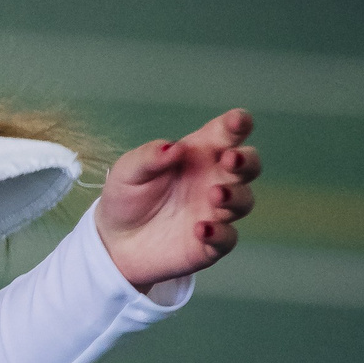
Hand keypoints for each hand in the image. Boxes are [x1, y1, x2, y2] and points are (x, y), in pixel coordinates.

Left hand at [96, 110, 258, 292]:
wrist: (115, 241)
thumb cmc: (127, 197)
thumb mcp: (128, 172)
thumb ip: (149, 157)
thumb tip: (173, 148)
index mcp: (198, 155)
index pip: (225, 135)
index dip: (237, 124)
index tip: (238, 120)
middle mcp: (215, 180)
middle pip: (248, 165)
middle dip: (246, 160)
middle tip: (230, 159)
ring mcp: (216, 211)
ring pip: (243, 200)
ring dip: (234, 195)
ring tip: (215, 194)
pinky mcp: (211, 242)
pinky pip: (226, 238)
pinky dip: (219, 234)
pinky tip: (201, 229)